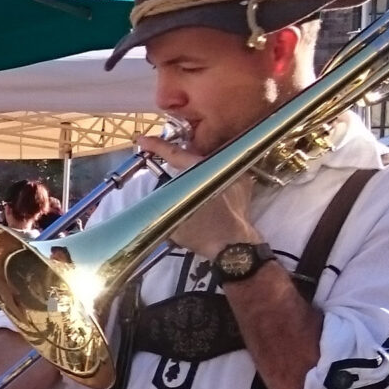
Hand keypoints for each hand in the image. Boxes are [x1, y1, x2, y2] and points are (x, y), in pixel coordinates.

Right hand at [136, 130, 264, 259]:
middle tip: (164, 162)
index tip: (142, 140)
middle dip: (179, 159)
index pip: (175, 154)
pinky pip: (223, 175)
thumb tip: (158, 189)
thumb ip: (163, 198)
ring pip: (210, 165)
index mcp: (203, 170)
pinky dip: (212, 179)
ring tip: (184, 179)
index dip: (156, 146)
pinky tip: (205, 189)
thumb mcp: (172, 216)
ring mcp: (238, 174)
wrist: (234, 248)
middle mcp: (222, 166)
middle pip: (195, 157)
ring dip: (196, 170)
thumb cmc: (202, 233)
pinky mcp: (245, 185)